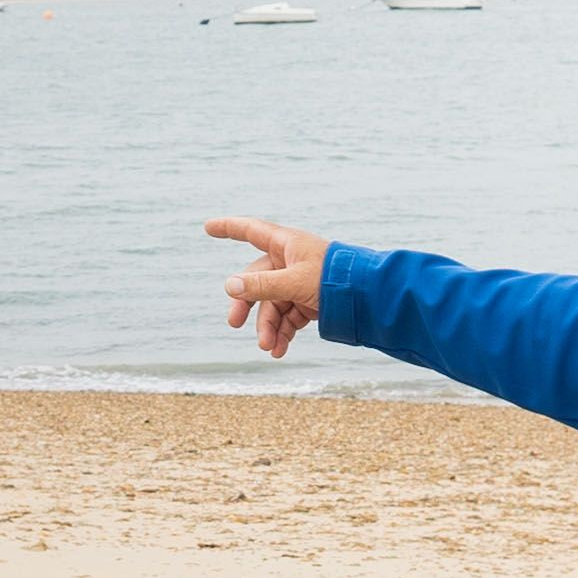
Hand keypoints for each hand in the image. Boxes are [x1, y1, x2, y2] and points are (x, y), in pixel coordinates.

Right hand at [207, 217, 329, 357]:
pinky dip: (283, 333)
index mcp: (286, 244)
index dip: (229, 228)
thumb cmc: (334, 279)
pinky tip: (280, 349)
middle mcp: (290, 261)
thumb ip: (261, 285)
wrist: (370, 298)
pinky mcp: (310, 302)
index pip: (251, 231)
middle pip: (257, 280)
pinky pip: (289, 317)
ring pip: (273, 305)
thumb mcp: (294, 283)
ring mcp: (300, 282)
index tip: (208, 227)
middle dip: (248, 305)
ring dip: (269, 327)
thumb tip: (229, 286)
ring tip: (270, 348)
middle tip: (234, 324)